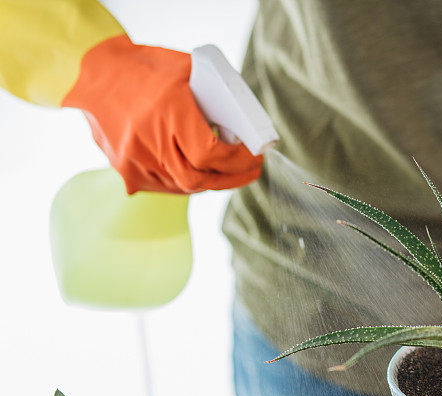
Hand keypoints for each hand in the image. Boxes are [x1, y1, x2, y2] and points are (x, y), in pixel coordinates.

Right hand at [62, 35, 262, 193]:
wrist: (91, 74)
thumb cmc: (144, 68)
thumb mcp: (186, 69)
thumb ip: (215, 93)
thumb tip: (246, 118)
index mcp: (168, 112)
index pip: (211, 154)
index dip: (238, 161)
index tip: (255, 157)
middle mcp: (149, 140)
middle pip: (199, 179)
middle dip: (231, 179)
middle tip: (250, 171)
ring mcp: (134, 159)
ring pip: (183, 187)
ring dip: (211, 182)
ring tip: (229, 172)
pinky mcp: (126, 170)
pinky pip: (165, 186)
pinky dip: (187, 183)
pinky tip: (201, 172)